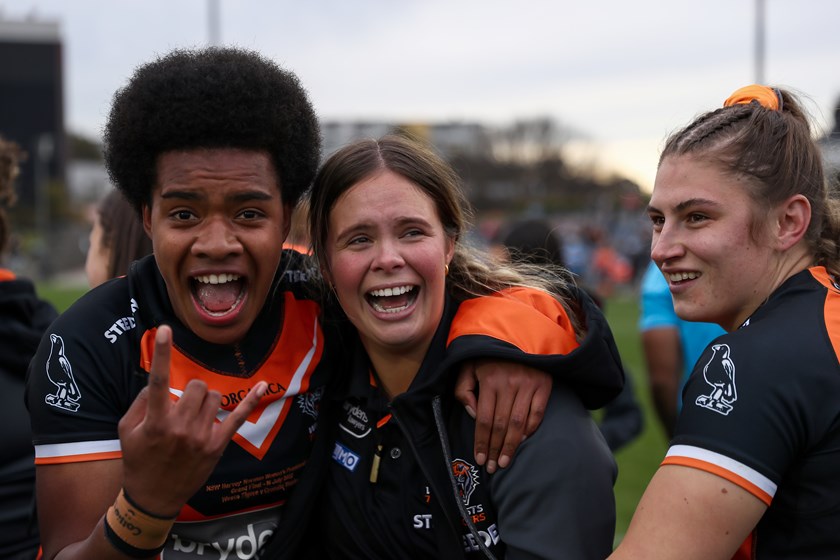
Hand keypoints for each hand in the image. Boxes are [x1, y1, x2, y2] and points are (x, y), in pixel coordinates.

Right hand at [118, 325, 266, 515]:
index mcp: (156, 421)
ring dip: (204, 401)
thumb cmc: (138, 460)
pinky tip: (264, 384)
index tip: (165, 329)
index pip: (158, 380)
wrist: (154, 497)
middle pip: (196, 386)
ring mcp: (201, 436)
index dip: (161, 353)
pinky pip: (238, 416)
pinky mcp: (217, 445)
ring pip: (213, 397)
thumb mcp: (127, 431)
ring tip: (193, 418)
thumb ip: (140, 402)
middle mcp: (180, 427)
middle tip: (181, 406)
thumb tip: (157, 381)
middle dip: (189, 390)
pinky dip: (252, 400)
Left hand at [455, 360, 550, 472]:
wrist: (518, 334)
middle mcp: (509, 383)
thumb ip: (464, 390)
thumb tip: (474, 415)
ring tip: (506, 461)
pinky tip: (522, 441)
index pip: (484, 419)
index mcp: (489, 380)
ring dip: (512, 446)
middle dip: (496, 449)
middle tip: (493, 467)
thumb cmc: (488, 356)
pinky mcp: (543, 384)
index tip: (480, 459)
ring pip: (519, 423)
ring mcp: (528, 384)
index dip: (482, 442)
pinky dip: (530, 430)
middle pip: (501, 425)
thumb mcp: (468, 367)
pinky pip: (537, 414)